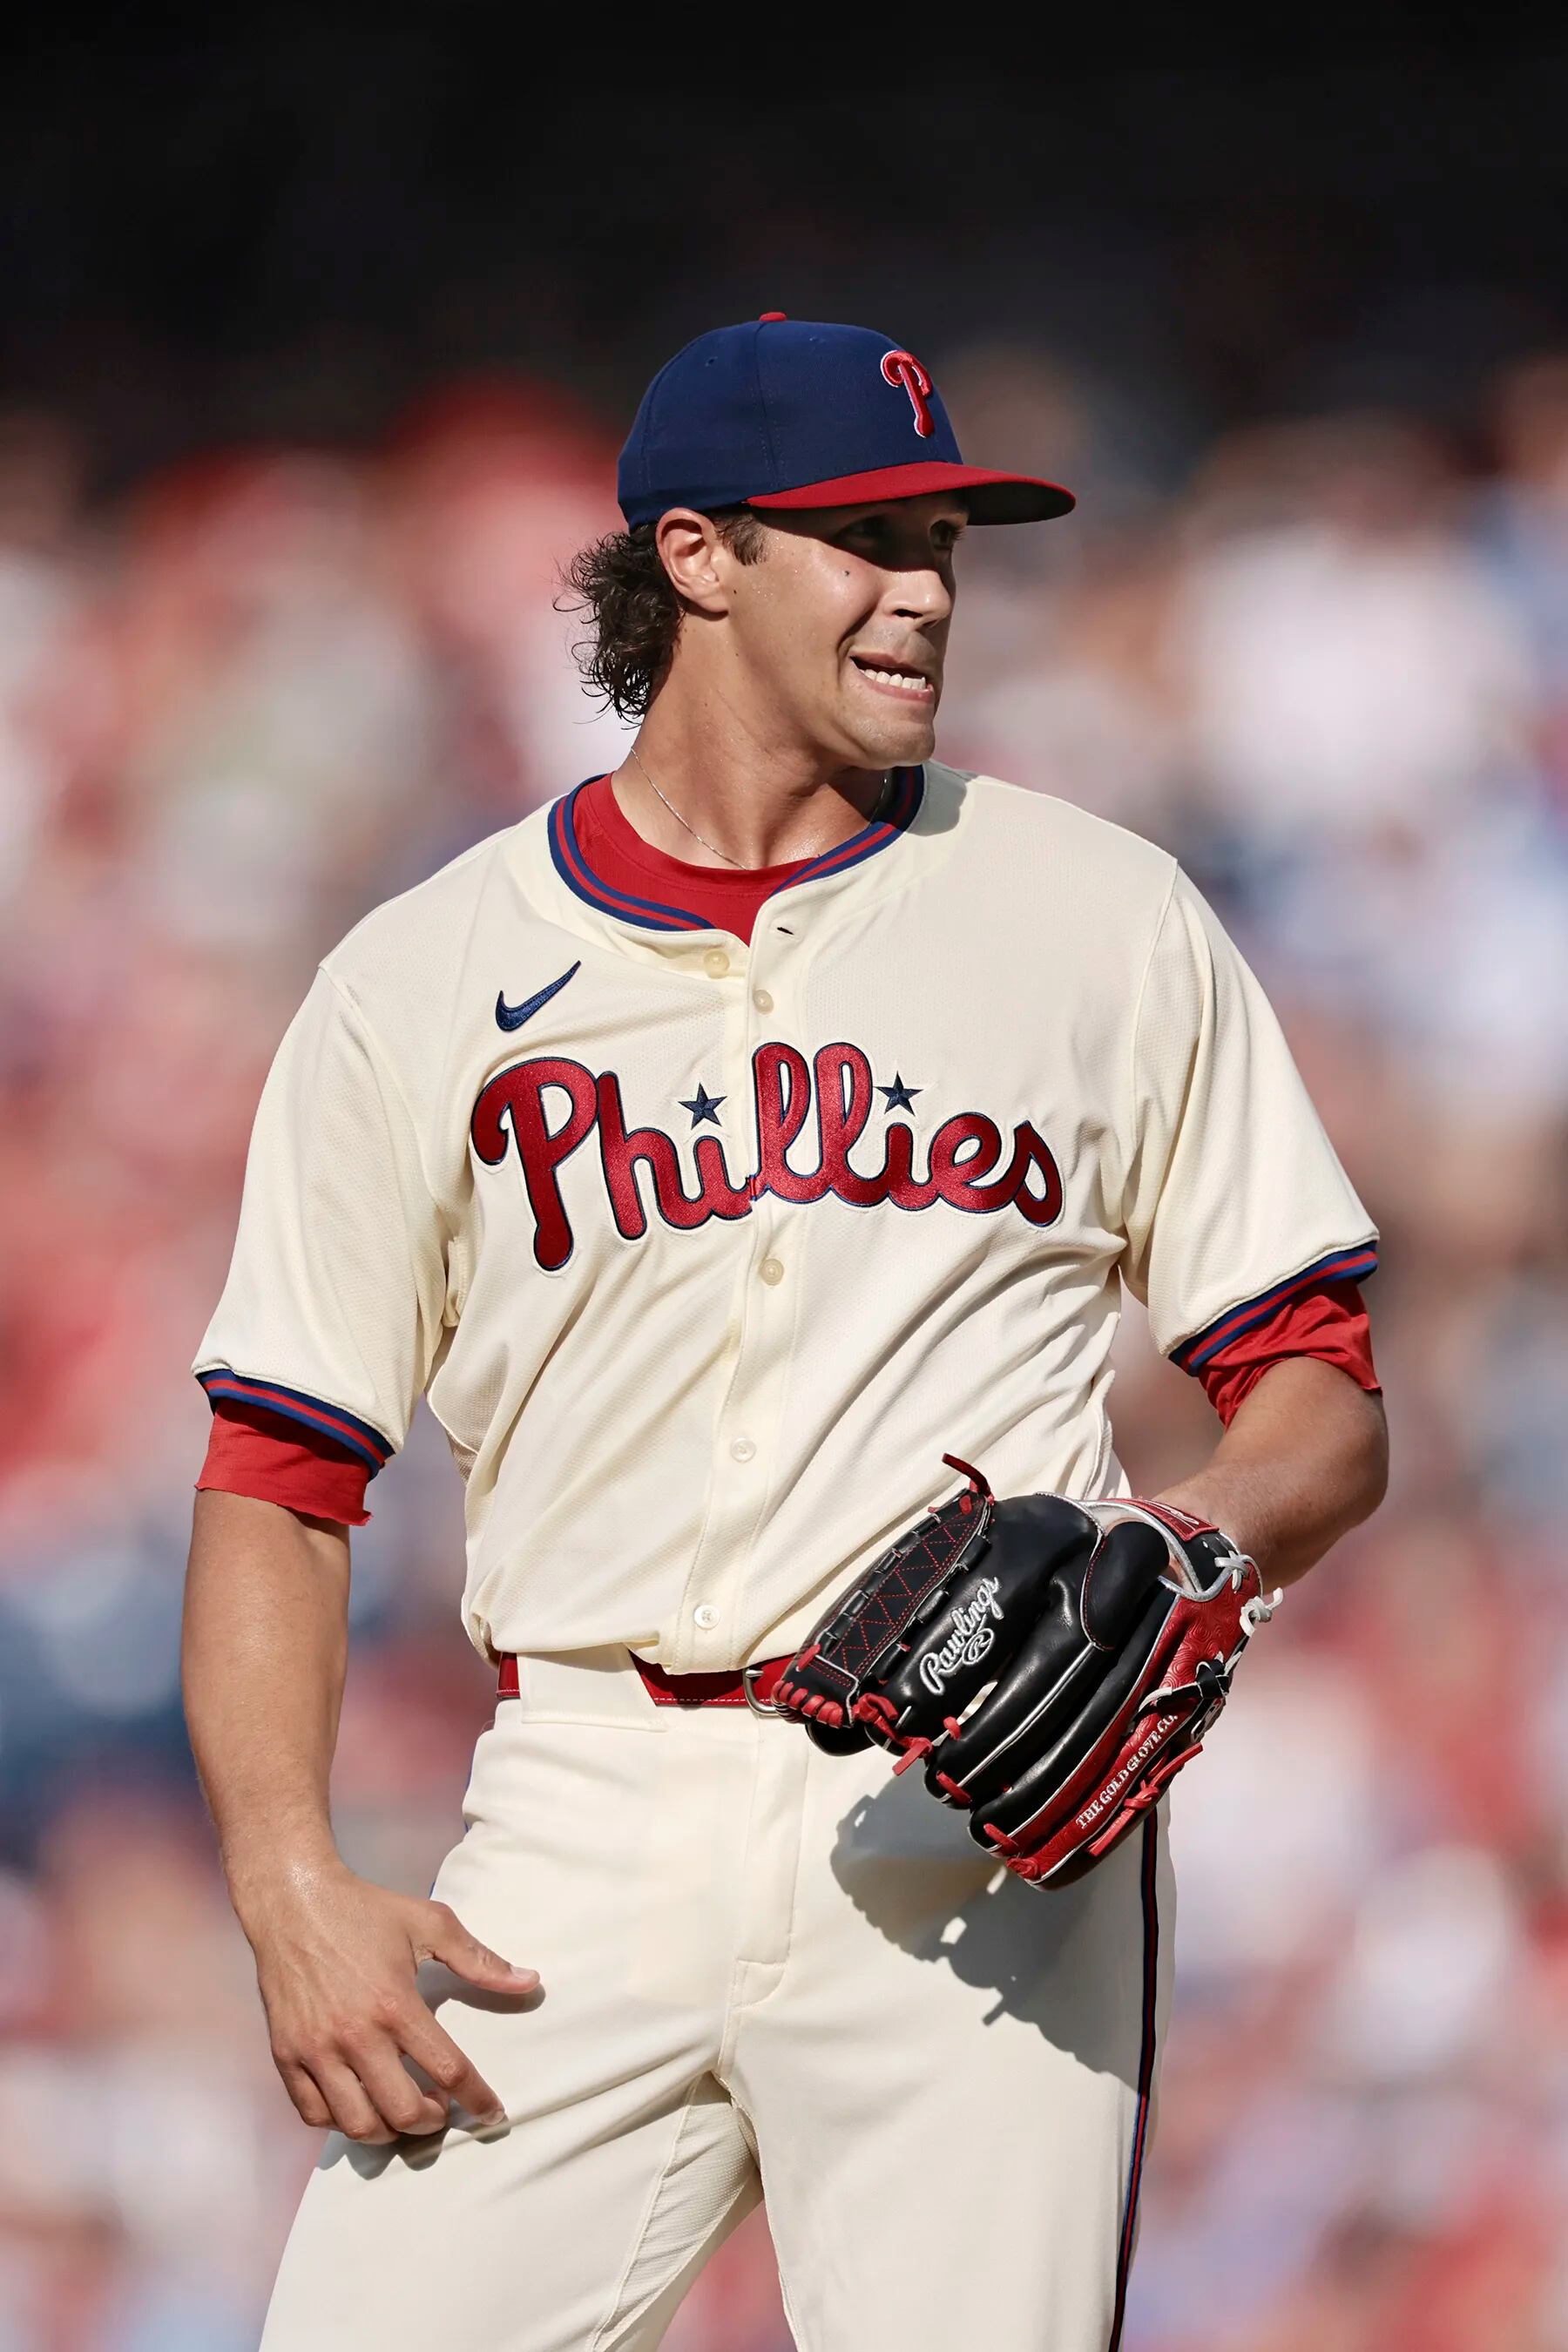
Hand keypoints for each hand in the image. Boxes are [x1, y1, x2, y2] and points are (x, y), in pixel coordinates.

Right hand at [242, 1858, 538, 2141]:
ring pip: (357, 2124)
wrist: (292, 1901)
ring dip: (388, 2131)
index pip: (448, 2070)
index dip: (477, 2099)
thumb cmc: (365, 1910)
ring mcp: (316, 2050)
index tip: (492, 2113)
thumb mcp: (430, 1923)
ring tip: (402, 2111)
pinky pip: (314, 2115)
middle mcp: (355, 2036)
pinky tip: (359, 2104)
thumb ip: (480, 1959)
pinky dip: (341, 2122)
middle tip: (440, 2109)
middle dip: (431, 2122)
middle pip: (402, 2111)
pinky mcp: (285, 2056)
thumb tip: (532, 1982)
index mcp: (395, 2005)